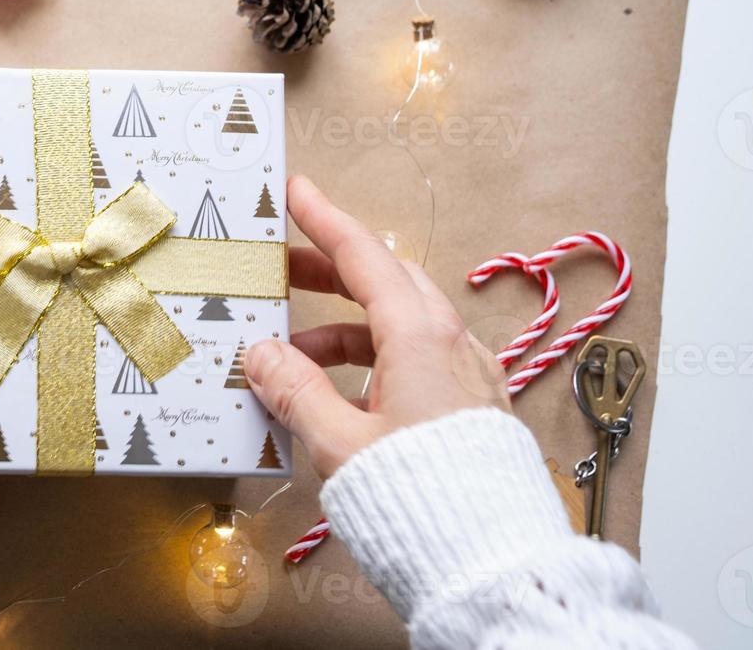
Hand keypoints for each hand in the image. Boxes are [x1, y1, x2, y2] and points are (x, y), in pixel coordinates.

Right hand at [245, 175, 507, 477]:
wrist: (490, 562)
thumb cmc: (418, 496)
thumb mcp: (339, 442)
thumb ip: (296, 392)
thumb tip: (262, 354)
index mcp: (420, 338)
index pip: (366, 259)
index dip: (326, 222)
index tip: (298, 191)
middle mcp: (449, 347)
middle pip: (386, 286)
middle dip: (331, 275)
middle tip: (282, 275)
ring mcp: (465, 379)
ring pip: (398, 329)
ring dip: (341, 333)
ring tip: (289, 361)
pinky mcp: (468, 412)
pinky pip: (413, 365)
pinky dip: (369, 364)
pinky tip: (334, 397)